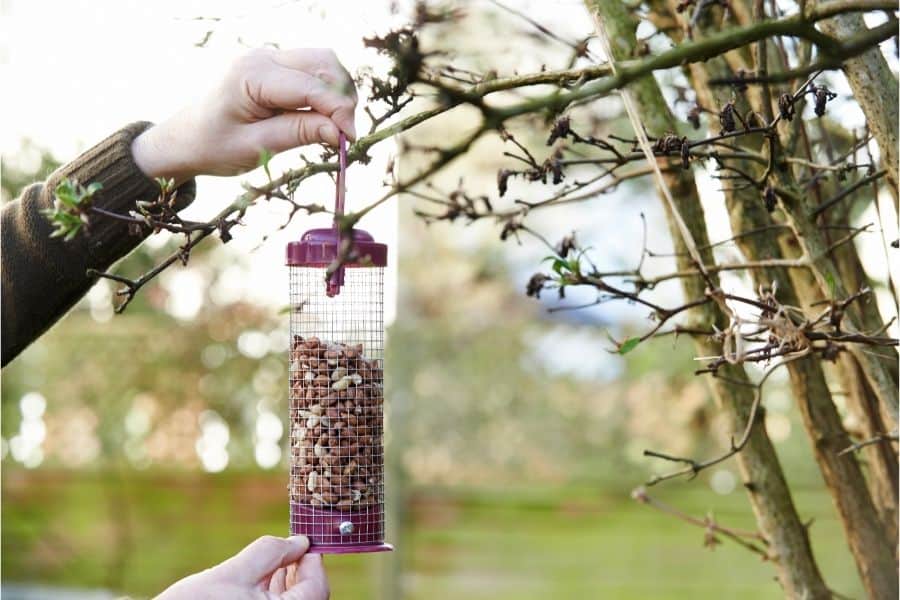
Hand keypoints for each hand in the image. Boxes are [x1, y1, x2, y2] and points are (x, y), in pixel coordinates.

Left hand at [132, 47, 356, 182]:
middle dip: (343, 97)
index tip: (350, 141)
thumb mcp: (256, 147)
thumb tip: (340, 131)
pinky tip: (324, 118)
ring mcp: (270, 58)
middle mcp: (263, 57)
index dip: (338, 111)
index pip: (311, 86)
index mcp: (252, 75)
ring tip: (336, 127)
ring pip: (323, 62)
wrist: (187, 138)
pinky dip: (327, 91)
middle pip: (324, 63)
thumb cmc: (214, 146)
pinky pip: (313, 70)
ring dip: (338, 92)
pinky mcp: (277, 66)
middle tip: (345, 135)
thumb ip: (299, 134)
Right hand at [156, 535, 329, 599]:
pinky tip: (264, 583)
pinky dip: (275, 598)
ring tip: (277, 564)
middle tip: (291, 548)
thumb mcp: (232, 573)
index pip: (316, 587)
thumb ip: (269, 553)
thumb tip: (299, 542)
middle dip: (300, 572)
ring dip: (289, 585)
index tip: (305, 541)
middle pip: (308, 597)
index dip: (313, 560)